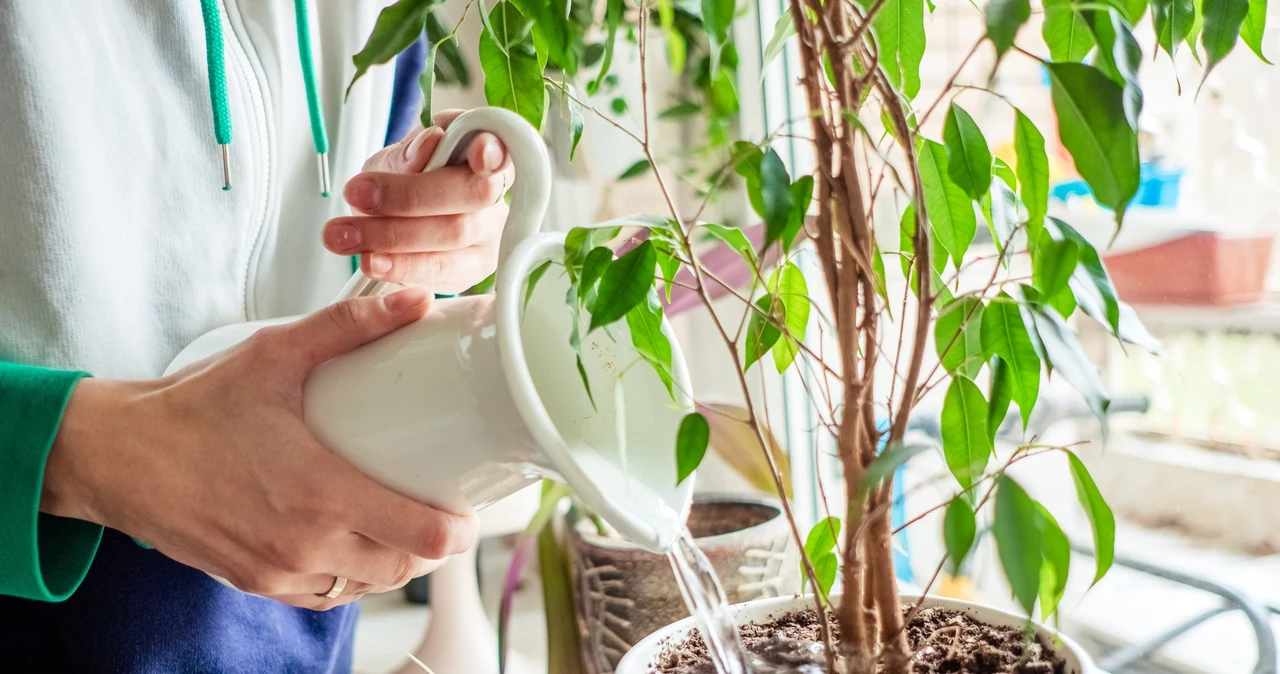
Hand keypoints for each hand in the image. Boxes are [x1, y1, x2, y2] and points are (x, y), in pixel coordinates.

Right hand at [40, 288, 477, 609]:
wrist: (117, 457)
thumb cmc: (194, 407)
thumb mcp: (273, 355)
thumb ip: (348, 326)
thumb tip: (415, 301)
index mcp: (321, 495)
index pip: (423, 538)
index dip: (458, 529)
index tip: (469, 507)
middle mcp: (305, 544)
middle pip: (404, 567)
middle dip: (432, 544)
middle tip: (442, 508)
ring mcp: (279, 571)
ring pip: (365, 585)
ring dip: (393, 561)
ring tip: (403, 522)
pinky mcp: (256, 582)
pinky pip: (324, 594)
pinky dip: (349, 576)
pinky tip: (353, 544)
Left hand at [324, 109, 513, 293]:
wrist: (398, 216)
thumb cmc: (407, 178)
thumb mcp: (400, 156)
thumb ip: (413, 151)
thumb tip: (431, 144)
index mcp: (488, 154)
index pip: (502, 148)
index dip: (494, 151)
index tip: (477, 153)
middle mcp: (498, 197)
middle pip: (472, 195)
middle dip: (411, 196)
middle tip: (358, 194)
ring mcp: (490, 238)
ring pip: (453, 237)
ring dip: (393, 236)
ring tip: (345, 235)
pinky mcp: (472, 273)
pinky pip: (441, 273)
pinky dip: (401, 267)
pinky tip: (372, 261)